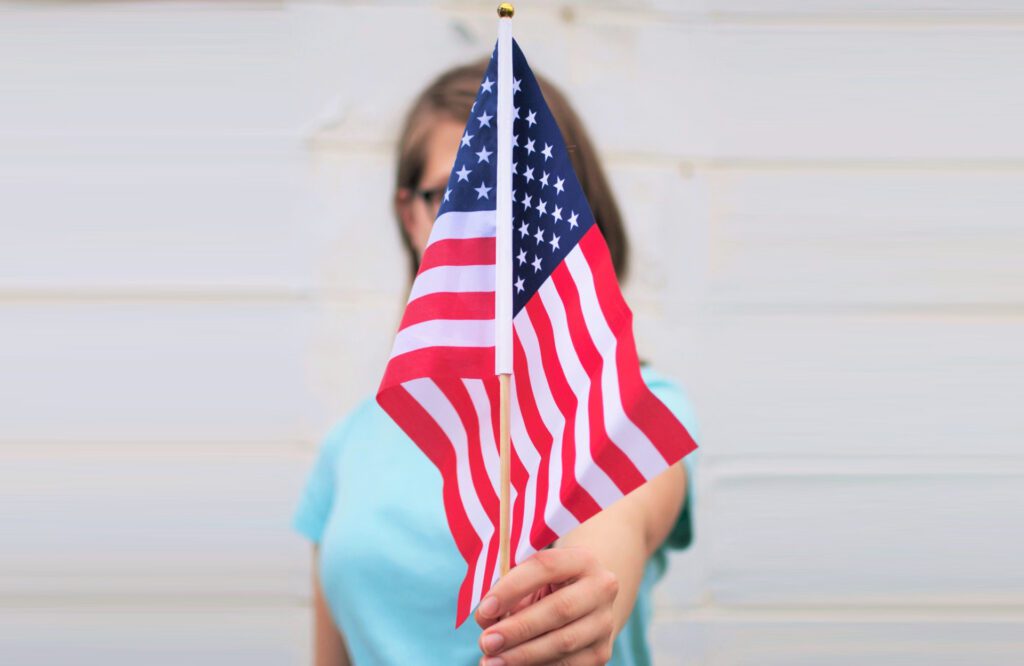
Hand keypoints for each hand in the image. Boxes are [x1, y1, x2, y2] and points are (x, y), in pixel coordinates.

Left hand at [475, 547, 618, 665]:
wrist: (586, 602)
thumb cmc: (547, 587)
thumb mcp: (530, 579)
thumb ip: (508, 594)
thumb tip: (486, 620)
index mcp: (582, 560)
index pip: (546, 567)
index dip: (513, 588)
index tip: (485, 608)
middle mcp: (601, 589)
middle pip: (559, 609)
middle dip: (518, 629)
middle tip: (486, 642)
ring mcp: (604, 623)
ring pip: (563, 643)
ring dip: (522, 656)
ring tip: (491, 662)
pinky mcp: (601, 653)